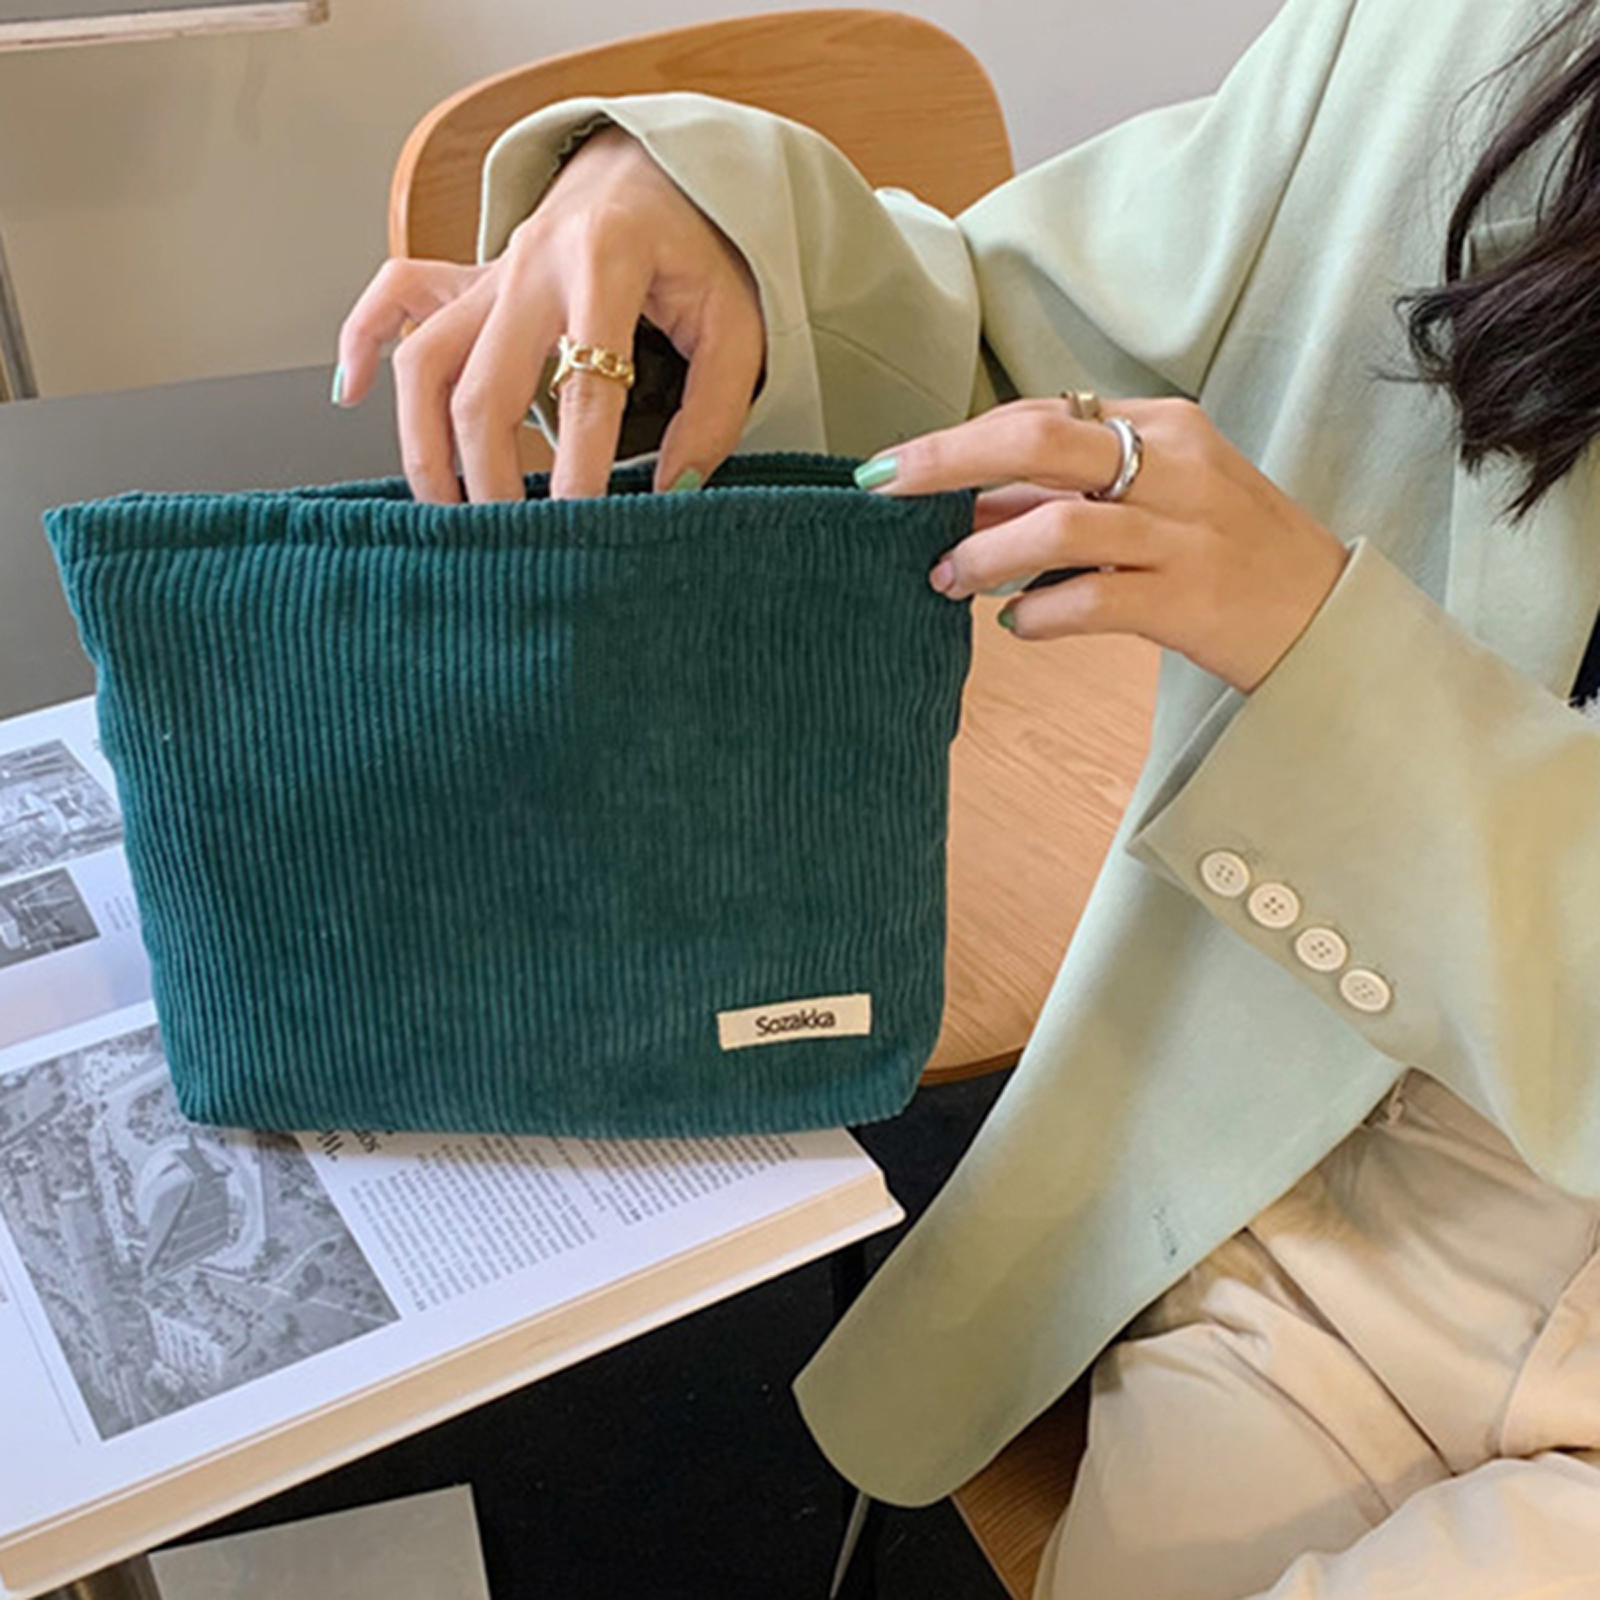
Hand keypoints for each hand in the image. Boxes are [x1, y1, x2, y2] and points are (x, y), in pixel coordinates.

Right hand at [335, 125, 765, 503]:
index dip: (578, 463)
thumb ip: (715, 411)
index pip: (585, 384)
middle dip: (488, 474)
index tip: (577, 525)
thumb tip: (672, 491)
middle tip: (511, 538)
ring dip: (423, 442)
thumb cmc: (699, 252)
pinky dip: (361, 341)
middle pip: (482, 385)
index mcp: (606, 263)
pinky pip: (393, 299)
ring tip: (447, 512)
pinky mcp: (467, 277)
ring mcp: (490, 272)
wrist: (655, 171)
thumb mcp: (737, 325)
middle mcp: (532, 265)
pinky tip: (352, 397)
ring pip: (422, 357)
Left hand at [860, 397, 1351, 694]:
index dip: (958, 439)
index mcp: (1161, 427)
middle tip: (882, 488)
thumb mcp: (1154, 501)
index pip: (1040, 416)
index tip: (894, 465)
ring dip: (984, 552)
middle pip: (1038, 443)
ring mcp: (1183, 534)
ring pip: (1059, 525)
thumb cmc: (1226, 551)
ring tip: (944, 579)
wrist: (1323, 616)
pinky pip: (1091, 600)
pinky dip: (1038, 613)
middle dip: (946, 462)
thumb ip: (1064, 498)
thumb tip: (966, 504)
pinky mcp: (1188, 599)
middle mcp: (1174, 467)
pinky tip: (1014, 625)